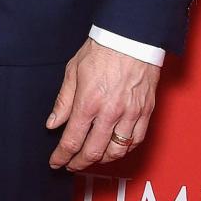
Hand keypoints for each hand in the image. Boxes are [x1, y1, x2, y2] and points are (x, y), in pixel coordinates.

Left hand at [47, 38, 159, 170]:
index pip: (72, 140)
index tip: (56, 162)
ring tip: (91, 158)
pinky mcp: (146, 111)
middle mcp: (111, 112)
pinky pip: (136, 140)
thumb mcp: (73, 71)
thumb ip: (64, 101)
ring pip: (117, 151)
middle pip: (93, 151)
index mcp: (89, 102)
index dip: (61, 156)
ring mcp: (131, 113)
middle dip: (78, 163)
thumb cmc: (102, 49)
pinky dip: (124, 150)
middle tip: (71, 164)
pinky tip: (114, 148)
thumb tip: (53, 123)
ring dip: (101, 160)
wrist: (132, 37)